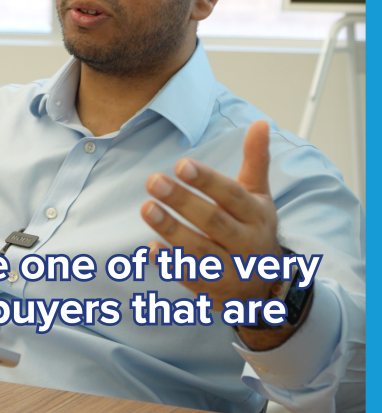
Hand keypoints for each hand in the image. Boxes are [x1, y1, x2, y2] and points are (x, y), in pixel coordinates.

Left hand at [141, 121, 295, 348]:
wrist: (265, 287)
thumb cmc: (254, 228)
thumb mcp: (259, 195)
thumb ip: (255, 160)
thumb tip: (260, 122)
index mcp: (256, 215)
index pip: (232, 195)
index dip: (207, 180)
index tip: (182, 164)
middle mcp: (246, 243)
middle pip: (214, 222)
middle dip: (183, 202)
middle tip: (154, 181)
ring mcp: (230, 269)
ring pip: (200, 251)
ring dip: (171, 230)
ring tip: (146, 208)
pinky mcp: (213, 290)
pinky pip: (190, 278)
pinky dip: (171, 264)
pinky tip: (150, 248)